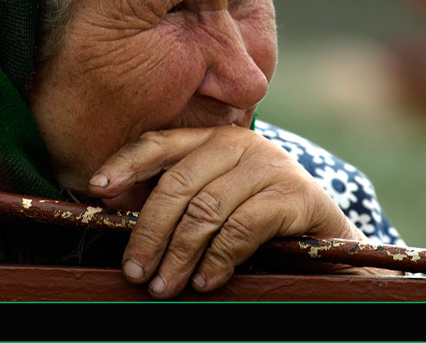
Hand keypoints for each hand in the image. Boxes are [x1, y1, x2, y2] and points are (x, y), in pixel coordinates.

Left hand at [87, 125, 369, 298]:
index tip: (97, 188)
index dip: (126, 163)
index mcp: (213, 139)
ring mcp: (271, 166)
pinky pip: (242, 227)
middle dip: (150, 232)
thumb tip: (111, 202)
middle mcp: (241, 144)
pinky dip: (218, 259)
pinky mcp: (296, 196)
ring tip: (166, 286)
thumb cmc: (258, 221)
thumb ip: (173, 200)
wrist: (327, 239)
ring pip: (207, 208)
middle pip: (178, 182)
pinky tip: (206, 281)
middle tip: (135, 271)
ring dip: (180, 254)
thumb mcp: (213, 204)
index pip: (160, 143)